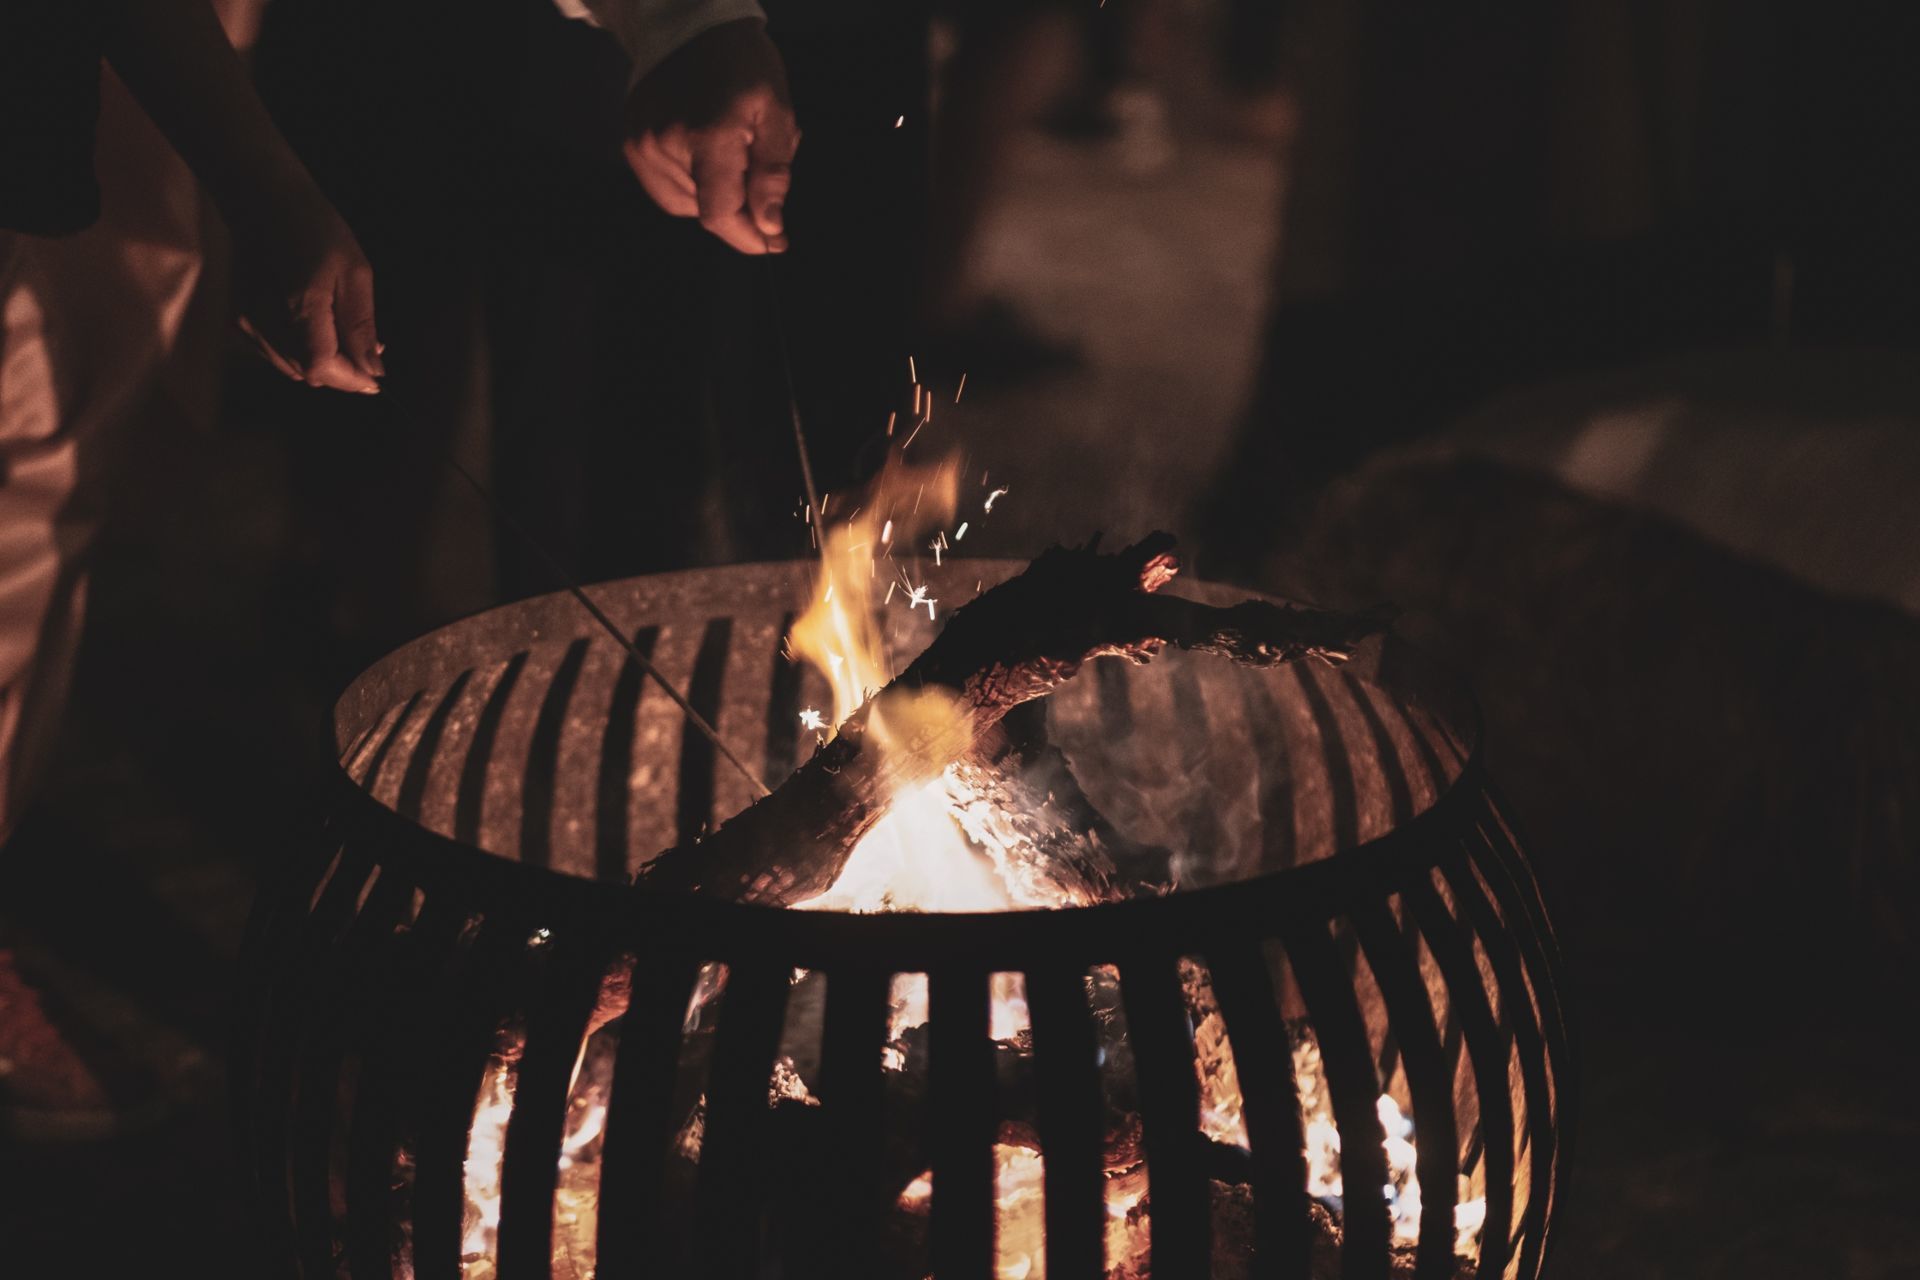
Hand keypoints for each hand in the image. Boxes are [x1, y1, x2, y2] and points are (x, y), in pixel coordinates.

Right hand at [232, 188, 382, 393]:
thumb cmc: (316, 228)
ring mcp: (247, 322)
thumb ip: (361, 328)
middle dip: (341, 371)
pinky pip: (276, 354)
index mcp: (298, 307)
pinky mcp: (240, 320)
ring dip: (322, 363)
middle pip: (308, 373)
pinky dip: (300, 352)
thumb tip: (373, 372)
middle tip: (367, 352)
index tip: (376, 380)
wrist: (264, 199)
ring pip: (292, 367)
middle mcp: (264, 321)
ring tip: (343, 335)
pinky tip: (317, 329)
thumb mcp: (354, 273)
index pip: (323, 368)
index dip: (351, 380)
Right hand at [622, 18, 798, 253]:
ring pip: (687, 203)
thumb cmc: (742, 63)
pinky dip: (692, 183)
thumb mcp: (775, 111)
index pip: (720, 213)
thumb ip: (772, 173)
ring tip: (728, 148)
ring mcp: (642, 145)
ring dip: (715, 191)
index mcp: (707, 135)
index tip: (774, 242)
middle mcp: (665, 144)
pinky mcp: (630, 143)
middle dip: (740, 203)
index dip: (748, 236)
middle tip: (756, 162)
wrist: (687, 23)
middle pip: (707, 209)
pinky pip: (667, 188)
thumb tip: (769, 226)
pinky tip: (704, 151)